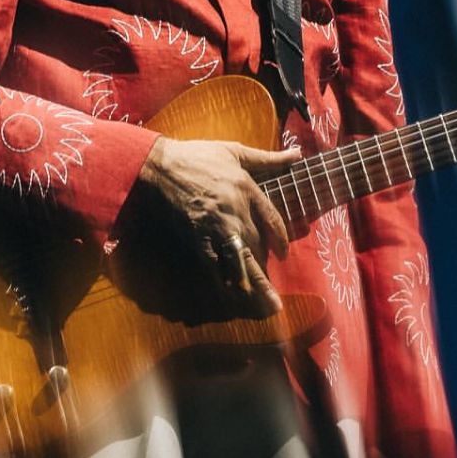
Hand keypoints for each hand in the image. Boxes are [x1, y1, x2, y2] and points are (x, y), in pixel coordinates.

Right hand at [136, 136, 300, 316]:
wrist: (159, 166)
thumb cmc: (197, 156)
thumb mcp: (235, 151)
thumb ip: (269, 158)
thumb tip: (297, 153)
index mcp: (247, 189)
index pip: (272, 220)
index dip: (281, 239)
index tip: (283, 253)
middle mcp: (236, 211)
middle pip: (258, 245)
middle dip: (267, 270)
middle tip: (276, 297)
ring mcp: (216, 227)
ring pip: (241, 261)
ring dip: (256, 285)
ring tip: (269, 307)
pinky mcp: (196, 238)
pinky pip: (214, 265)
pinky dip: (225, 283)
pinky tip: (233, 299)